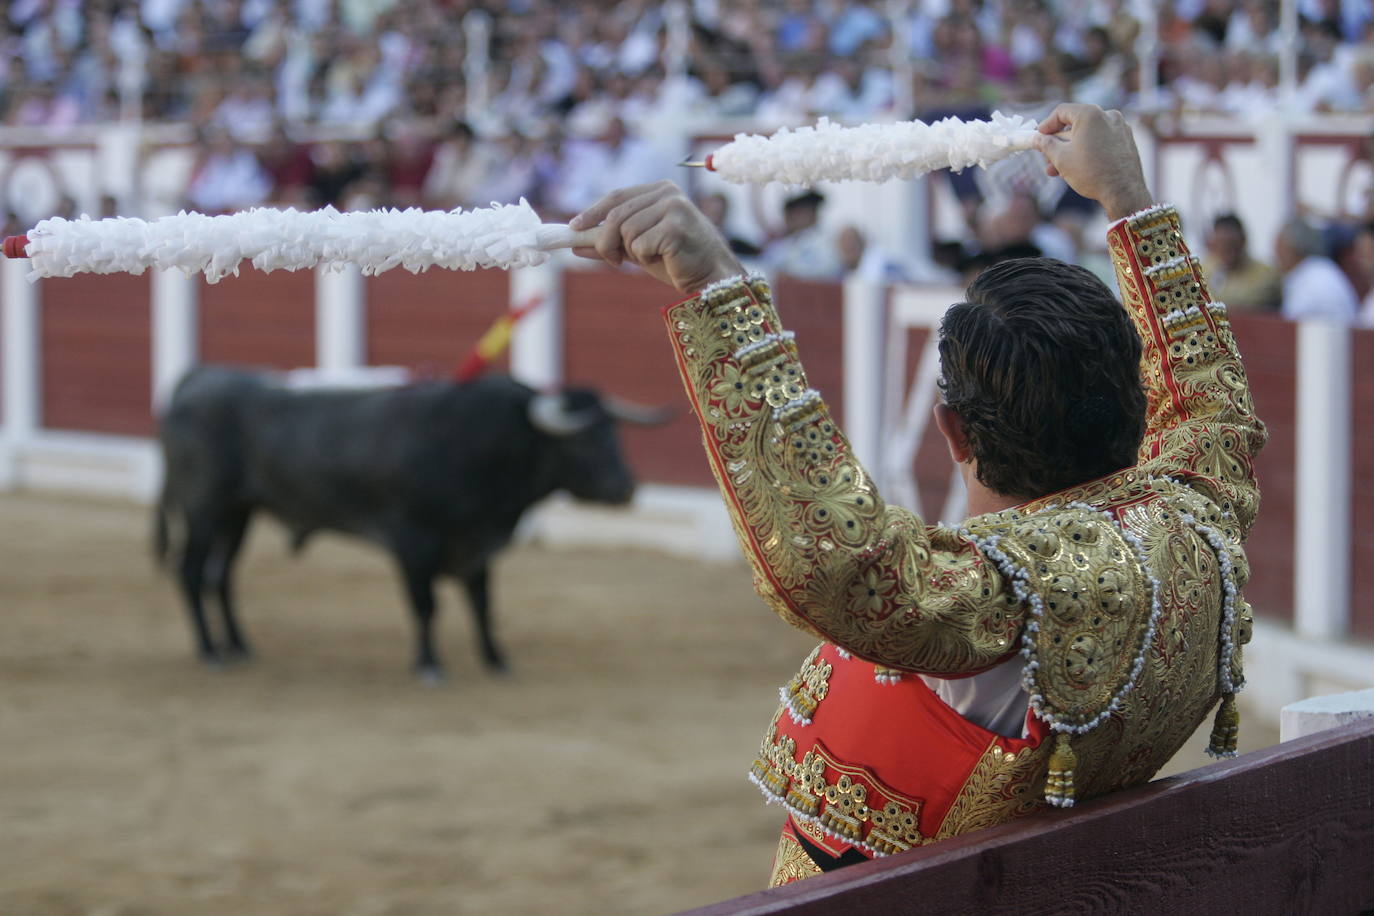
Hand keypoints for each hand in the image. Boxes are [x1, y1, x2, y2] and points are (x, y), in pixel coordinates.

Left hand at [569, 181, 744, 293]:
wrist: (711, 277)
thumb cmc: (678, 261)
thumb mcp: (639, 249)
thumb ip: (611, 242)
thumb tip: (576, 243)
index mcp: (660, 190)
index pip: (617, 197)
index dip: (593, 212)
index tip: (574, 227)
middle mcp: (667, 193)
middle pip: (617, 215)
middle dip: (606, 241)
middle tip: (612, 260)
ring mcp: (674, 208)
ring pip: (626, 231)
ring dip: (631, 252)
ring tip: (651, 258)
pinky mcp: (676, 228)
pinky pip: (640, 245)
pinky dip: (645, 258)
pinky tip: (666, 260)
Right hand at [1035, 104, 1153, 221]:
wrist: (1123, 192)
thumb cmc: (1092, 173)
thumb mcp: (1061, 158)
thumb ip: (1045, 144)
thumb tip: (1036, 139)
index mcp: (1091, 114)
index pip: (1062, 111)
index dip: (1046, 124)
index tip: (1038, 137)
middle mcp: (1108, 115)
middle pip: (1075, 123)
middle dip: (1058, 142)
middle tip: (1046, 156)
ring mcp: (1120, 127)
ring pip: (1088, 134)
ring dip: (1071, 149)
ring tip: (1058, 169)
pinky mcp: (1126, 139)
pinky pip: (1101, 140)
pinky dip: (1088, 150)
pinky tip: (1078, 167)